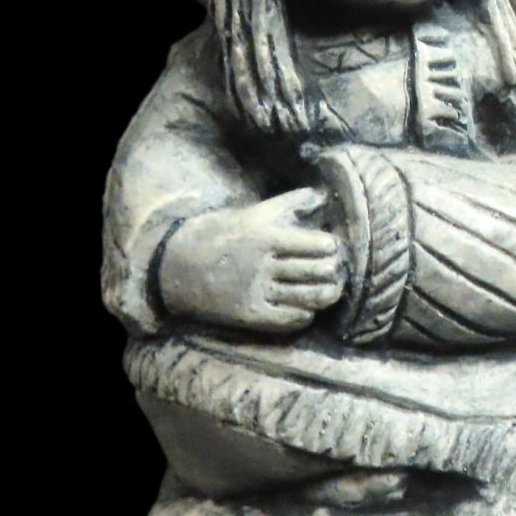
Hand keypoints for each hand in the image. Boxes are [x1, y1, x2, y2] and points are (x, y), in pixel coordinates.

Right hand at [159, 187, 343, 333]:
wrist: (179, 264)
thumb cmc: (224, 233)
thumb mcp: (255, 212)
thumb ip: (292, 202)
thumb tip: (323, 196)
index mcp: (266, 236)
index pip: (316, 244)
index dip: (329, 246)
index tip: (330, 247)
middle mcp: (262, 265)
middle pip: (315, 271)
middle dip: (332, 270)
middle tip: (336, 269)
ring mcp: (255, 292)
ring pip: (307, 297)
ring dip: (326, 294)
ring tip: (332, 289)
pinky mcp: (249, 315)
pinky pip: (288, 319)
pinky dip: (304, 314)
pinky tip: (307, 308)